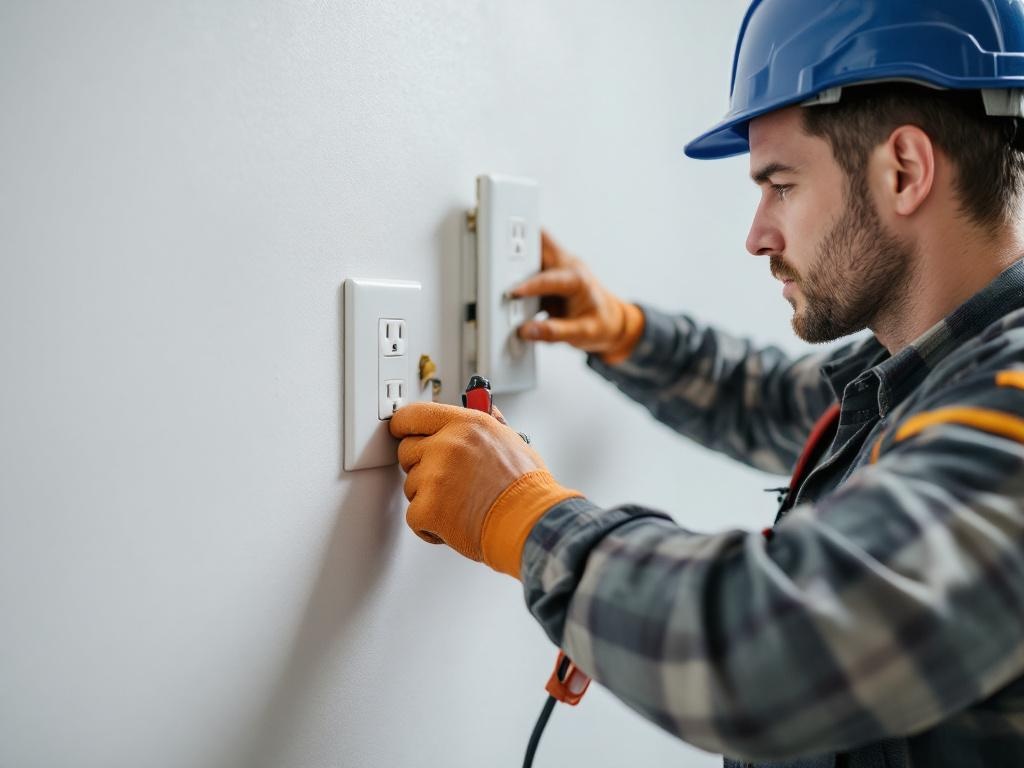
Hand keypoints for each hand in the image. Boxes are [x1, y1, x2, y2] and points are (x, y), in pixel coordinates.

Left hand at [389, 402, 581, 578]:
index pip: (414, 415)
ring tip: (461, 503)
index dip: (404, 426)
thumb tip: (482, 406)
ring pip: (411, 485)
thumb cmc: (525, 488)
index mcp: (465, 424)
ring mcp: (434, 476)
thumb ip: (487, 422)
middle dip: (422, 467)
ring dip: (429, 498)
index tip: (402, 431)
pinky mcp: (427, 508)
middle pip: (407, 451)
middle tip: (449, 480)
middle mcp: (447, 445)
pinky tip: (455, 521)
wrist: (528, 522)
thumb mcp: (510, 439)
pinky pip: (414, 515)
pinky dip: (430, 526)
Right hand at [511, 230, 644, 363]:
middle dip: (521, 244)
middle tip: (498, 254)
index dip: (529, 285)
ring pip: (534, 249)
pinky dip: (518, 271)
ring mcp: (558, 268)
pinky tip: (507, 281)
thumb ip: (554, 332)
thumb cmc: (602, 324)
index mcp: (577, 279)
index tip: (513, 292)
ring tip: (497, 268)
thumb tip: (528, 330)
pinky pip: (531, 266)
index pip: (549, 278)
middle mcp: (567, 266)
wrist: (613, 322)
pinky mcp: (550, 276)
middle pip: (541, 241)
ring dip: (517, 256)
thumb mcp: (583, 333)